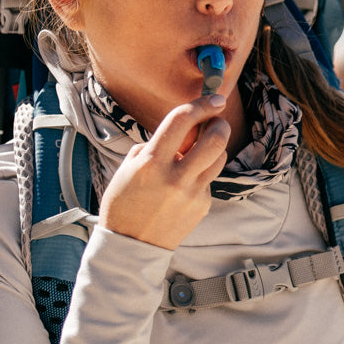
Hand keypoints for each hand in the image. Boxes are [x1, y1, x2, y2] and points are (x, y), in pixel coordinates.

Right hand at [100, 94, 232, 249]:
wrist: (131, 245)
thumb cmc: (124, 203)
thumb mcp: (128, 168)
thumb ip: (153, 147)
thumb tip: (179, 134)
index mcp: (151, 162)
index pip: (182, 120)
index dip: (202, 104)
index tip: (214, 99)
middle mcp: (175, 176)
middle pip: (214, 139)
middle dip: (219, 124)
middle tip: (216, 122)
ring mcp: (192, 193)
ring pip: (219, 158)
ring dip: (215, 147)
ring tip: (202, 150)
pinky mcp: (202, 205)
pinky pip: (209, 180)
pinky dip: (201, 174)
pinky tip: (186, 183)